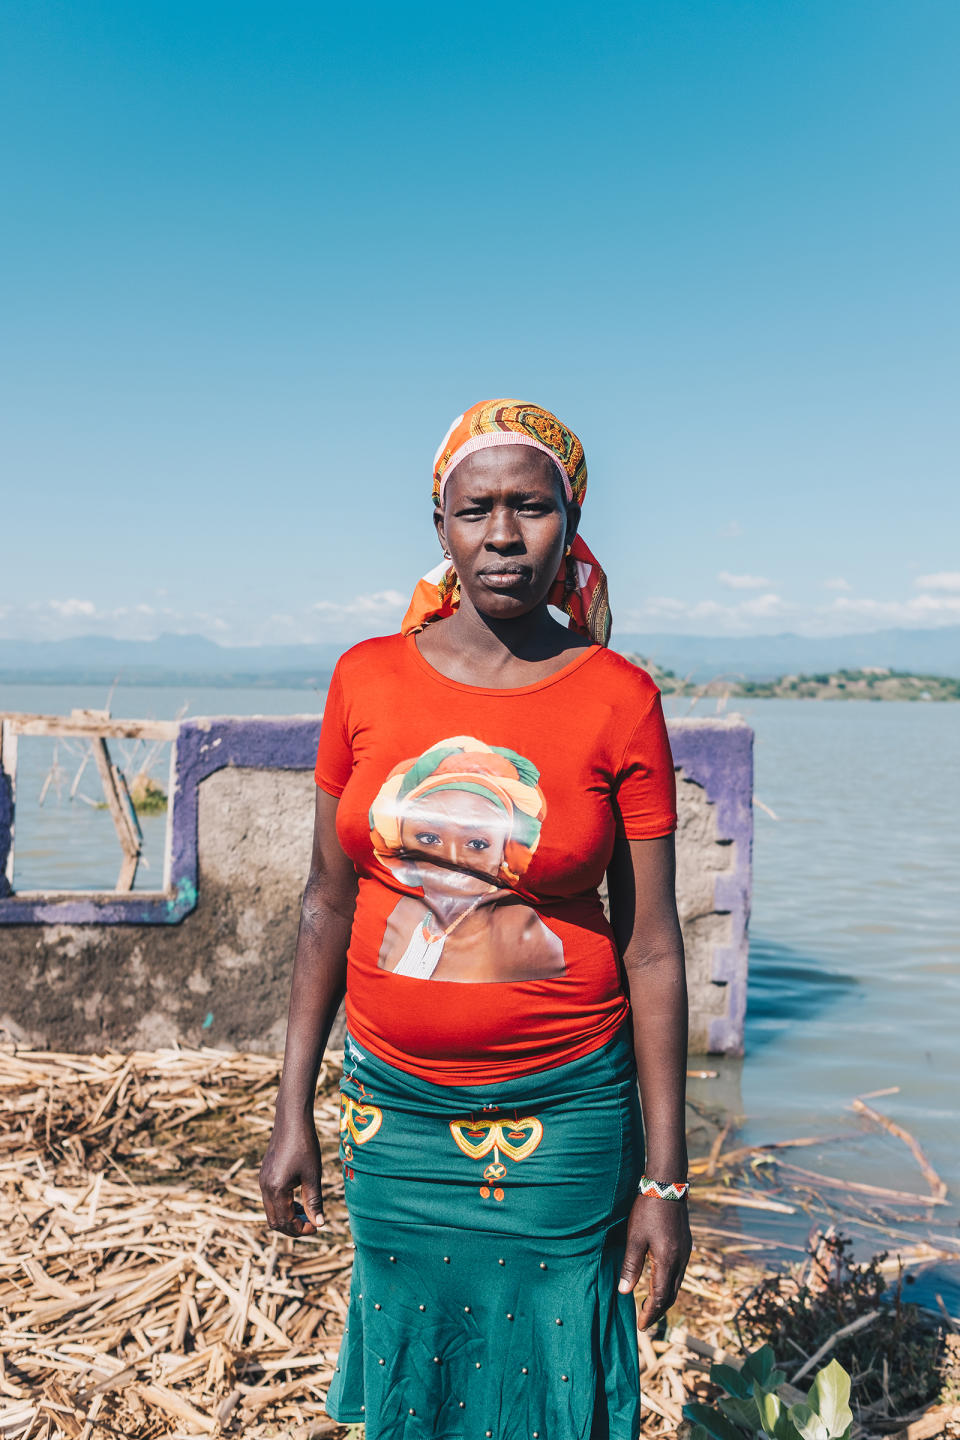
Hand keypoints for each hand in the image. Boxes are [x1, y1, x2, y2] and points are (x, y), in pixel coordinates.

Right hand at [259, 1114, 325, 1236]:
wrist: (292, 1119)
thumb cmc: (305, 1145)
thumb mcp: (313, 1175)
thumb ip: (314, 1202)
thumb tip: (319, 1224)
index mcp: (276, 1189)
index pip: (285, 1222)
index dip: (301, 1229)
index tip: (317, 1226)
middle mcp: (264, 1187)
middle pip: (274, 1221)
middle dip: (292, 1227)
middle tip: (312, 1223)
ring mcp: (262, 1180)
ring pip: (271, 1211)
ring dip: (288, 1216)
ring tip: (307, 1211)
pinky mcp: (265, 1174)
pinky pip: (270, 1199)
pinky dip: (283, 1205)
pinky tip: (298, 1197)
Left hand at [617, 1192, 691, 1329]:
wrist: (668, 1185)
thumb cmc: (647, 1210)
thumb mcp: (634, 1237)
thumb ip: (630, 1266)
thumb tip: (624, 1292)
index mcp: (668, 1260)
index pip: (660, 1297)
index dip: (650, 1313)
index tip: (641, 1325)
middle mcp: (681, 1260)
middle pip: (671, 1294)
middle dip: (658, 1310)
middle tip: (645, 1320)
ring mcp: (686, 1251)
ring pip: (677, 1283)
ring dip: (665, 1297)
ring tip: (650, 1304)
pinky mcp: (686, 1243)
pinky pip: (679, 1271)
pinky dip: (669, 1282)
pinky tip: (659, 1279)